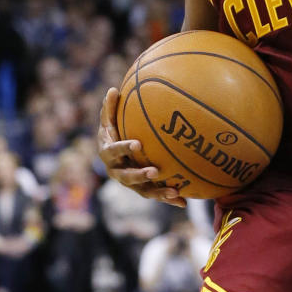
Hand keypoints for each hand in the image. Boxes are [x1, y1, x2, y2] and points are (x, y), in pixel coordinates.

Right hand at [97, 88, 185, 207]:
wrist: (113, 157)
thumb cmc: (112, 134)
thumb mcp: (108, 122)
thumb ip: (109, 109)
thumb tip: (113, 89)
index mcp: (108, 154)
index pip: (114, 152)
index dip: (124, 149)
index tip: (137, 144)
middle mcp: (117, 172)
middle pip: (127, 177)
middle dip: (140, 175)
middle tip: (155, 171)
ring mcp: (130, 183)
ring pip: (144, 191)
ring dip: (159, 192)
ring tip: (174, 191)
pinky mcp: (142, 189)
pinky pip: (155, 195)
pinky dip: (168, 199)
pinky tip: (183, 202)